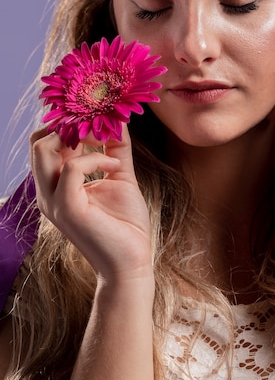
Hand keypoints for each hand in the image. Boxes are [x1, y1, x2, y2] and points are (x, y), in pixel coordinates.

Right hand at [30, 124, 151, 280]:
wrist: (132, 263)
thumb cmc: (125, 225)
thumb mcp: (119, 177)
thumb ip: (115, 150)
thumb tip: (117, 121)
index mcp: (57, 186)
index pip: (45, 144)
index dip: (67, 124)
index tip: (95, 116)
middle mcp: (49, 193)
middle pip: (37, 142)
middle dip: (67, 125)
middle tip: (96, 125)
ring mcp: (55, 201)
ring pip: (43, 149)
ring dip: (75, 135)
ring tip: (101, 139)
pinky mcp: (68, 208)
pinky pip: (72, 167)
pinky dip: (95, 158)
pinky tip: (113, 167)